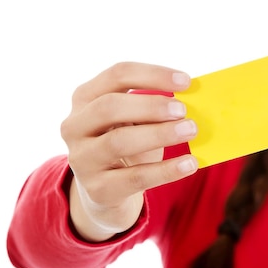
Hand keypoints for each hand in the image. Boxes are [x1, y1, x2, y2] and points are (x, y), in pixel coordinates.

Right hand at [60, 62, 198, 241]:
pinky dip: (166, 170)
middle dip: (151, 105)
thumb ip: (153, 107)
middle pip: (110, 106)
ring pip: (119, 142)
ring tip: (190, 130)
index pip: (117, 75)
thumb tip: (192, 99)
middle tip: (183, 109)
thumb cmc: (127, 144)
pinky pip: (135, 178)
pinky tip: (190, 163)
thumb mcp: (134, 120)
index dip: (153, 75)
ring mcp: (82, 159)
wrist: (104, 192)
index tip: (186, 81)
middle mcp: (75, 126)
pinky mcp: (98, 189)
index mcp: (85, 98)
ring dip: (160, 134)